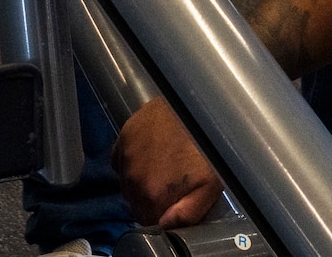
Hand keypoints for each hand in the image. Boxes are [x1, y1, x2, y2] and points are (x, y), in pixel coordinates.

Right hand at [118, 97, 220, 227]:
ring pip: (129, 181)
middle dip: (152, 196)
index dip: (161, 213)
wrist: (196, 105)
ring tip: (165, 162)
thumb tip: (165, 226)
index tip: (173, 200)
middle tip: (173, 178)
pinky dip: (133, 159)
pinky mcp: (124, 136)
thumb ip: (188, 213)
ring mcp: (126, 156)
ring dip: (142, 177)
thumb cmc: (205, 146)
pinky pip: (122, 159)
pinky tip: (152, 150)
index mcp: (152, 196)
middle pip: (136, 201)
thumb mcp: (209, 186)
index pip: (147, 221)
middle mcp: (132, 180)